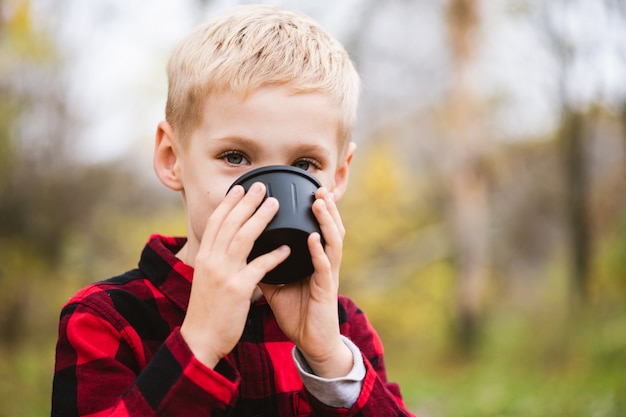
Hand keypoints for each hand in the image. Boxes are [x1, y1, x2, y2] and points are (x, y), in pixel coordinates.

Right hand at [180, 183, 290, 367]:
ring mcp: (223, 274)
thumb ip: (217, 261)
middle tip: (262, 186)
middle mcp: (211, 261)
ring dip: (261, 218)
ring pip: (243, 238)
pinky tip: (286, 248)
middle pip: (230, 224)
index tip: (241, 189)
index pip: (216, 223)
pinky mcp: (237, 290)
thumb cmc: (207, 311)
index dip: (229, 204)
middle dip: (247, 203)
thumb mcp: (206, 279)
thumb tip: (229, 246)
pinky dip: (273, 256)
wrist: (200, 339)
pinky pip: (259, 267)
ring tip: (276, 204)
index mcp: (204, 257)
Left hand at [259, 187, 352, 377]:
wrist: (311, 342)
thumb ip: (264, 266)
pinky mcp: (326, 290)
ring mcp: (328, 276)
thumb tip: (243, 250)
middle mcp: (324, 263)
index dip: (312, 211)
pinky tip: (314, 237)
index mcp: (313, 260)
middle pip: (330, 228)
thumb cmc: (297, 313)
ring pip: (333, 241)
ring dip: (326, 220)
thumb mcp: (276, 285)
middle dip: (326, 207)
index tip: (305, 191)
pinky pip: (324, 266)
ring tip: (319, 202)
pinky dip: (319, 250)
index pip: (316, 229)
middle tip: (317, 187)